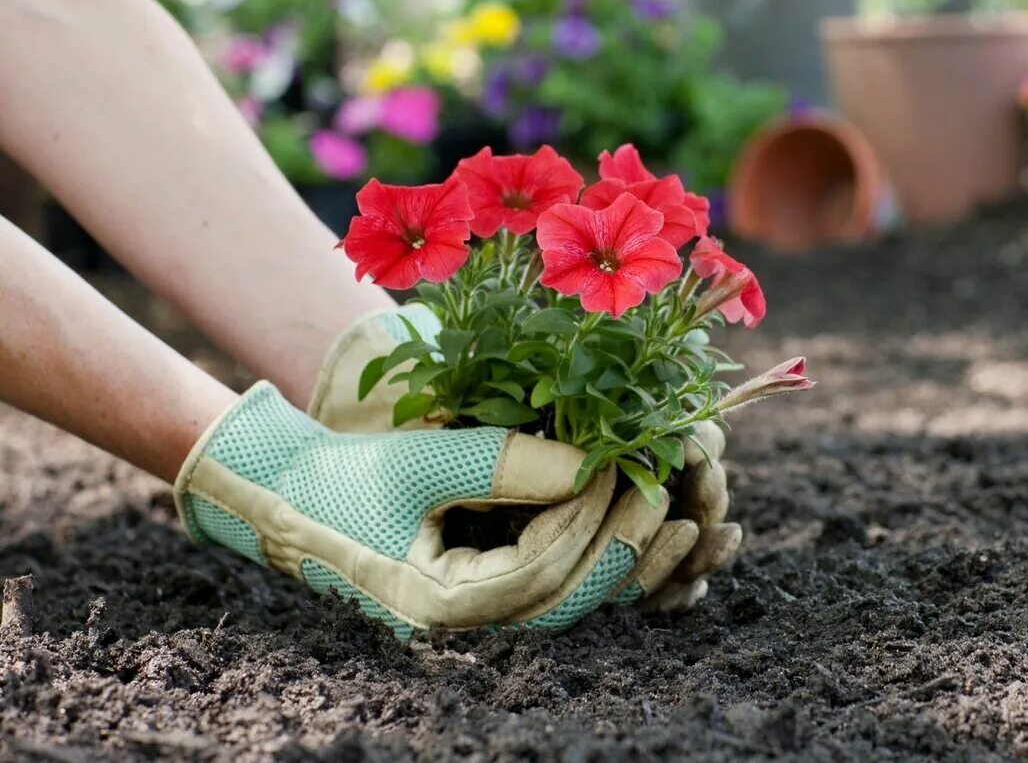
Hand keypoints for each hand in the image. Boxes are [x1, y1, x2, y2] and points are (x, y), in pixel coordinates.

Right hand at [308, 306, 741, 611]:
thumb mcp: (418, 461)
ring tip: (678, 517)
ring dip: (628, 562)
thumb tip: (592, 464)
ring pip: (574, 599)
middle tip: (667, 489)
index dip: (595, 518)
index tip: (630, 467)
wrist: (290, 499)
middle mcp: (469, 626)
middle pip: (572, 598)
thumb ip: (502, 461)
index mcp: (443, 605)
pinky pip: (561, 585)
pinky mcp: (490, 592)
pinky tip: (642, 527)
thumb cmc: (343, 479)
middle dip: (626, 544)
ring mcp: (480, 615)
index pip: (545, 568)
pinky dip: (602, 561)